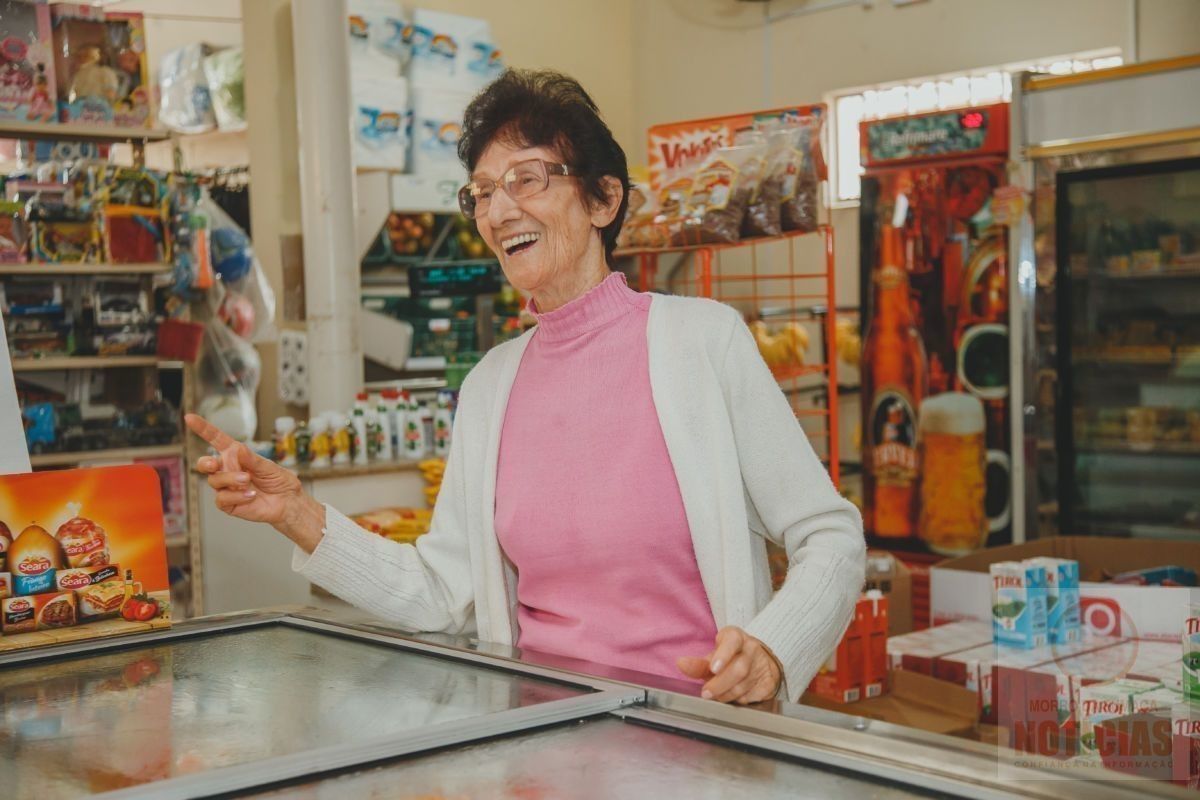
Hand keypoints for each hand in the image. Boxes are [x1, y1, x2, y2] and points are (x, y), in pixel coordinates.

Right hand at [185, 413, 303, 528]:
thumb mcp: (269, 466)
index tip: (189, 418)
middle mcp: (228, 470)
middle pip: (204, 464)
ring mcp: (226, 487)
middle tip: (215, 464)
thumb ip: (252, 459)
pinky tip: (250, 495)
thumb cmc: (279, 481)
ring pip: (214, 481)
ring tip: (247, 480)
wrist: (288, 502)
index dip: (203, 429)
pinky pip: (221, 498)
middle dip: (205, 463)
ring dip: (230, 479)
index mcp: (236, 455)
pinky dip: (236, 496)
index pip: (216, 440)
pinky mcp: (228, 503)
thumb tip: (238, 449)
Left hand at [676, 626, 782, 704]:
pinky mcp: (769, 682)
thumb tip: (681, 664)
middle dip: (719, 684)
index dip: (723, 655)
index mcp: (736, 637)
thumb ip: (697, 664)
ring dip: (727, 695)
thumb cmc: (731, 658)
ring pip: (743, 685)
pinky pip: (752, 696)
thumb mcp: (714, 656)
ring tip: (718, 695)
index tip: (713, 668)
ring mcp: (763, 665)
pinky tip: (735, 696)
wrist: (759, 662)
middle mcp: (752, 648)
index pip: (731, 642)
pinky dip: (740, 700)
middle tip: (706, 693)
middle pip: (738, 669)